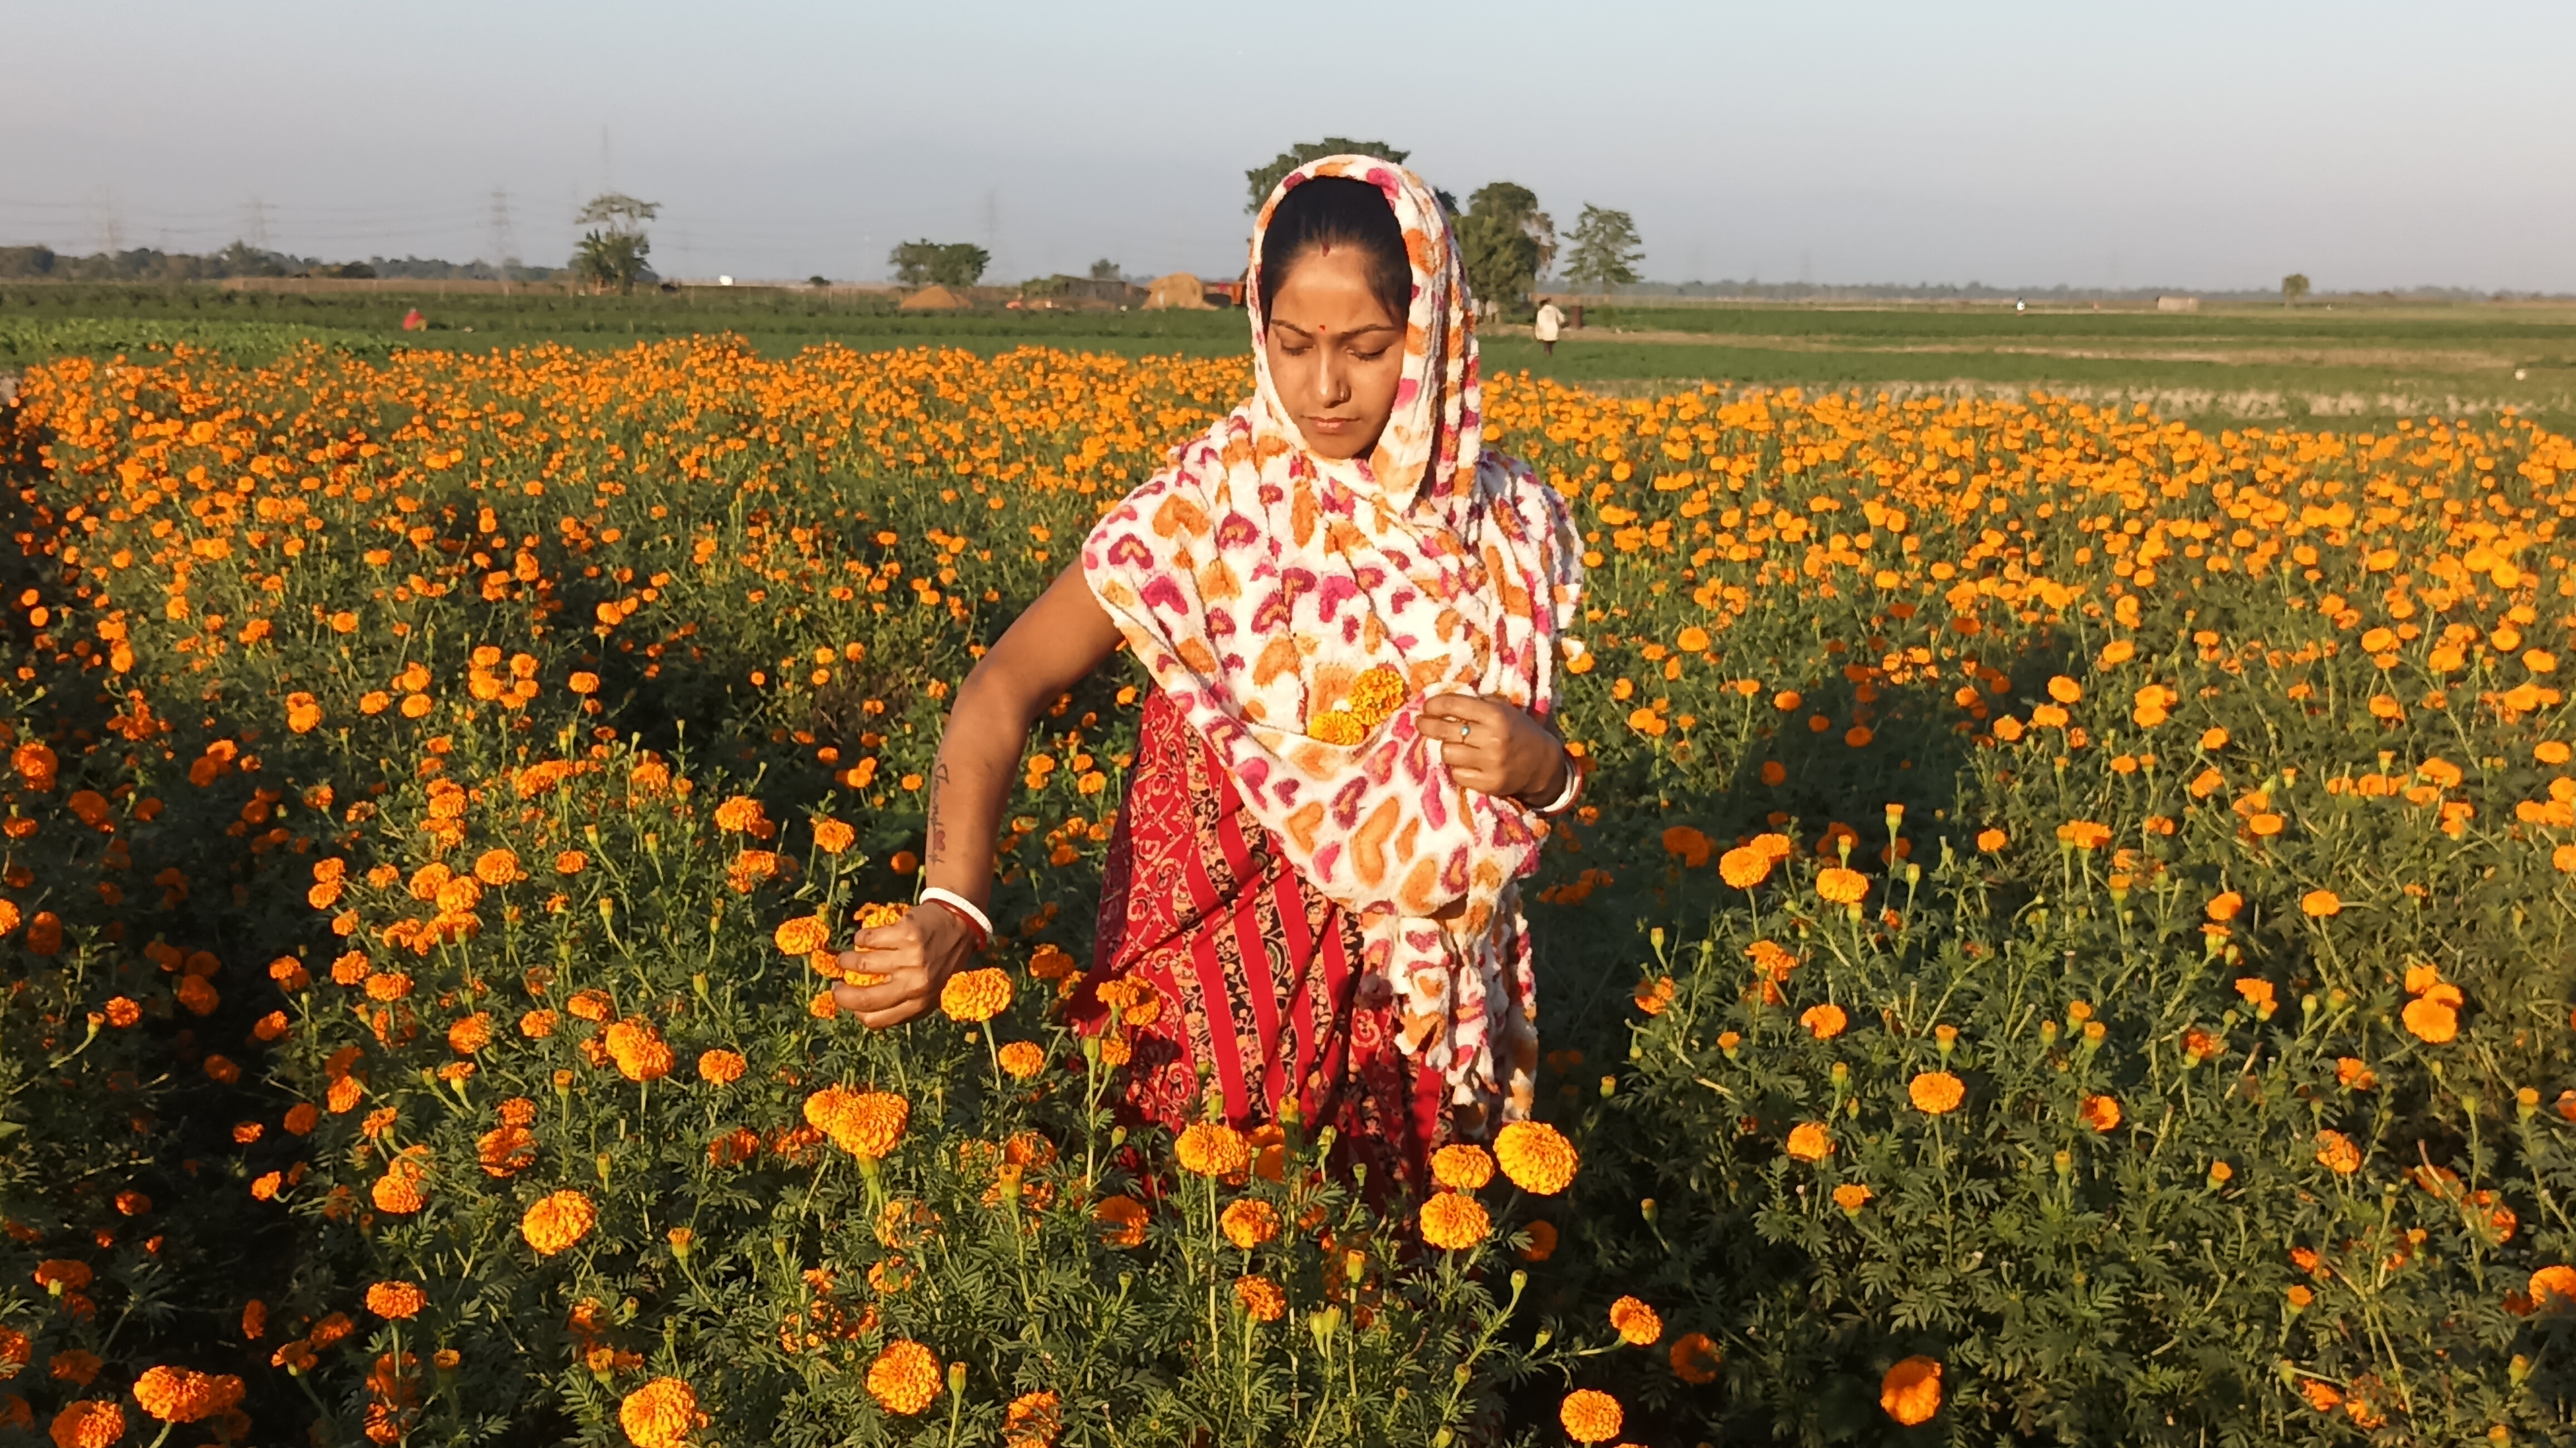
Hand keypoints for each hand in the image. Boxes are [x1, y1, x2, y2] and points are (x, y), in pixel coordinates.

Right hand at [828, 904, 979, 1027]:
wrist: (959, 923)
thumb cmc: (940, 961)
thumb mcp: (929, 991)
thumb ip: (902, 1004)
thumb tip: (860, 1011)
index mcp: (920, 1004)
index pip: (876, 1019)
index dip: (854, 1011)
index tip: (845, 1000)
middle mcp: (916, 984)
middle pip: (865, 998)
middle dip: (842, 994)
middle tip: (835, 986)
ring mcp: (911, 958)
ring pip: (862, 964)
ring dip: (848, 960)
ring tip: (848, 958)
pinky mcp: (906, 933)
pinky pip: (868, 938)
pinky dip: (861, 938)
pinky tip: (864, 938)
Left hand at [1419, 692, 1568, 805]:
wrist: (1542, 764)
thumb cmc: (1518, 731)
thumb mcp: (1504, 710)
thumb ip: (1477, 705)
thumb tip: (1441, 704)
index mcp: (1496, 715)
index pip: (1455, 706)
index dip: (1435, 705)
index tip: (1426, 707)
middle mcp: (1493, 738)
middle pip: (1446, 730)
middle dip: (1427, 725)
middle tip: (1420, 723)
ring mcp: (1491, 763)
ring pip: (1448, 753)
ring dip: (1447, 748)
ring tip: (1455, 746)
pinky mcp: (1489, 784)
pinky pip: (1457, 774)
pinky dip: (1458, 768)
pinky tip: (1466, 763)